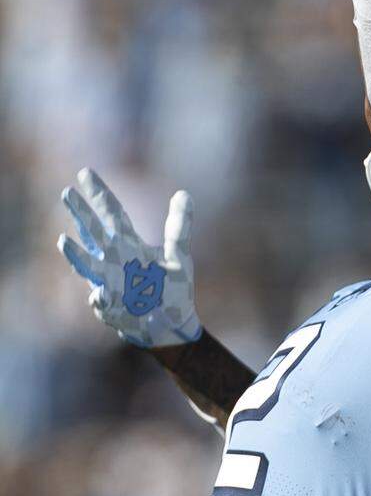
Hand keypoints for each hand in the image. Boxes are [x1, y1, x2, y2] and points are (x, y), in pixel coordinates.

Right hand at [58, 169, 200, 348]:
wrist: (171, 323)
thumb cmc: (172, 288)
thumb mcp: (179, 254)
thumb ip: (178, 226)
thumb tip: (183, 193)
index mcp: (130, 245)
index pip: (112, 213)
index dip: (99, 193)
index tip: (85, 172)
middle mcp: (114, 261)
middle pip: (95, 233)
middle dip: (81, 215)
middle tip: (67, 192)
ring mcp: (109, 283)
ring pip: (87, 267)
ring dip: (76, 256)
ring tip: (62, 241)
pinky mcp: (111, 307)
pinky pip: (101, 302)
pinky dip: (100, 298)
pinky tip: (100, 294)